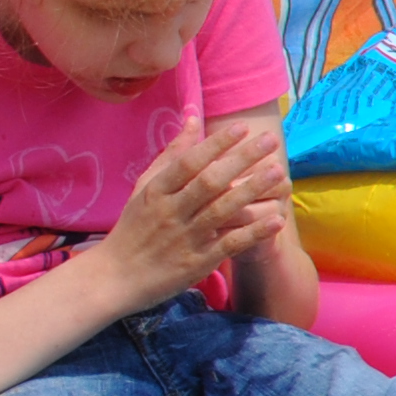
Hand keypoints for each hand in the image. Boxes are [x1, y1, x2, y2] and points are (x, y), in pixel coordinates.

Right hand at [94, 118, 289, 306]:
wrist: (115, 277)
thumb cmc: (134, 227)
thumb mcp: (145, 188)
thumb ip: (172, 154)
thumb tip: (194, 117)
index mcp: (156, 191)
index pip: (188, 163)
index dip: (215, 144)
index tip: (242, 127)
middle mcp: (170, 212)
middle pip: (209, 182)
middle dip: (242, 160)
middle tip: (271, 141)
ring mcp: (185, 238)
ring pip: (222, 211)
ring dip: (252, 191)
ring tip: (280, 173)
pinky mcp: (197, 263)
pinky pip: (230, 244)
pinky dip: (254, 233)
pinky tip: (278, 220)